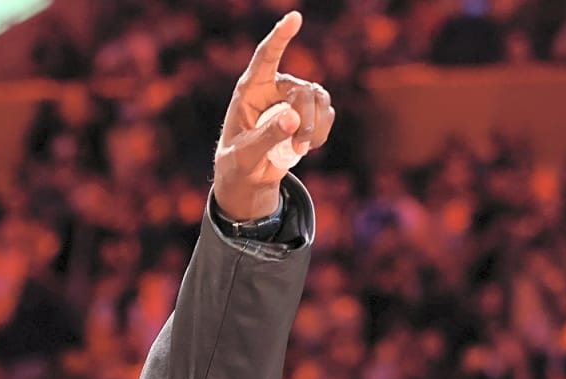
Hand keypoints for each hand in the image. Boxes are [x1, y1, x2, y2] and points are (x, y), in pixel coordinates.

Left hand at [212, 12, 336, 220]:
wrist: (249, 175)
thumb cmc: (238, 161)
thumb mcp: (245, 154)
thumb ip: (266, 137)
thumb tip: (293, 121)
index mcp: (249, 89)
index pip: (266, 57)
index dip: (280, 37)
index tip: (294, 17)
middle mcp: (273, 87)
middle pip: (302, 90)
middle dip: (306, 120)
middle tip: (300, 147)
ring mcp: (293, 97)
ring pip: (319, 100)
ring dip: (315, 128)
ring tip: (301, 149)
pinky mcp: (308, 112)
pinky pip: (327, 114)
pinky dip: (321, 133)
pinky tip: (307, 146)